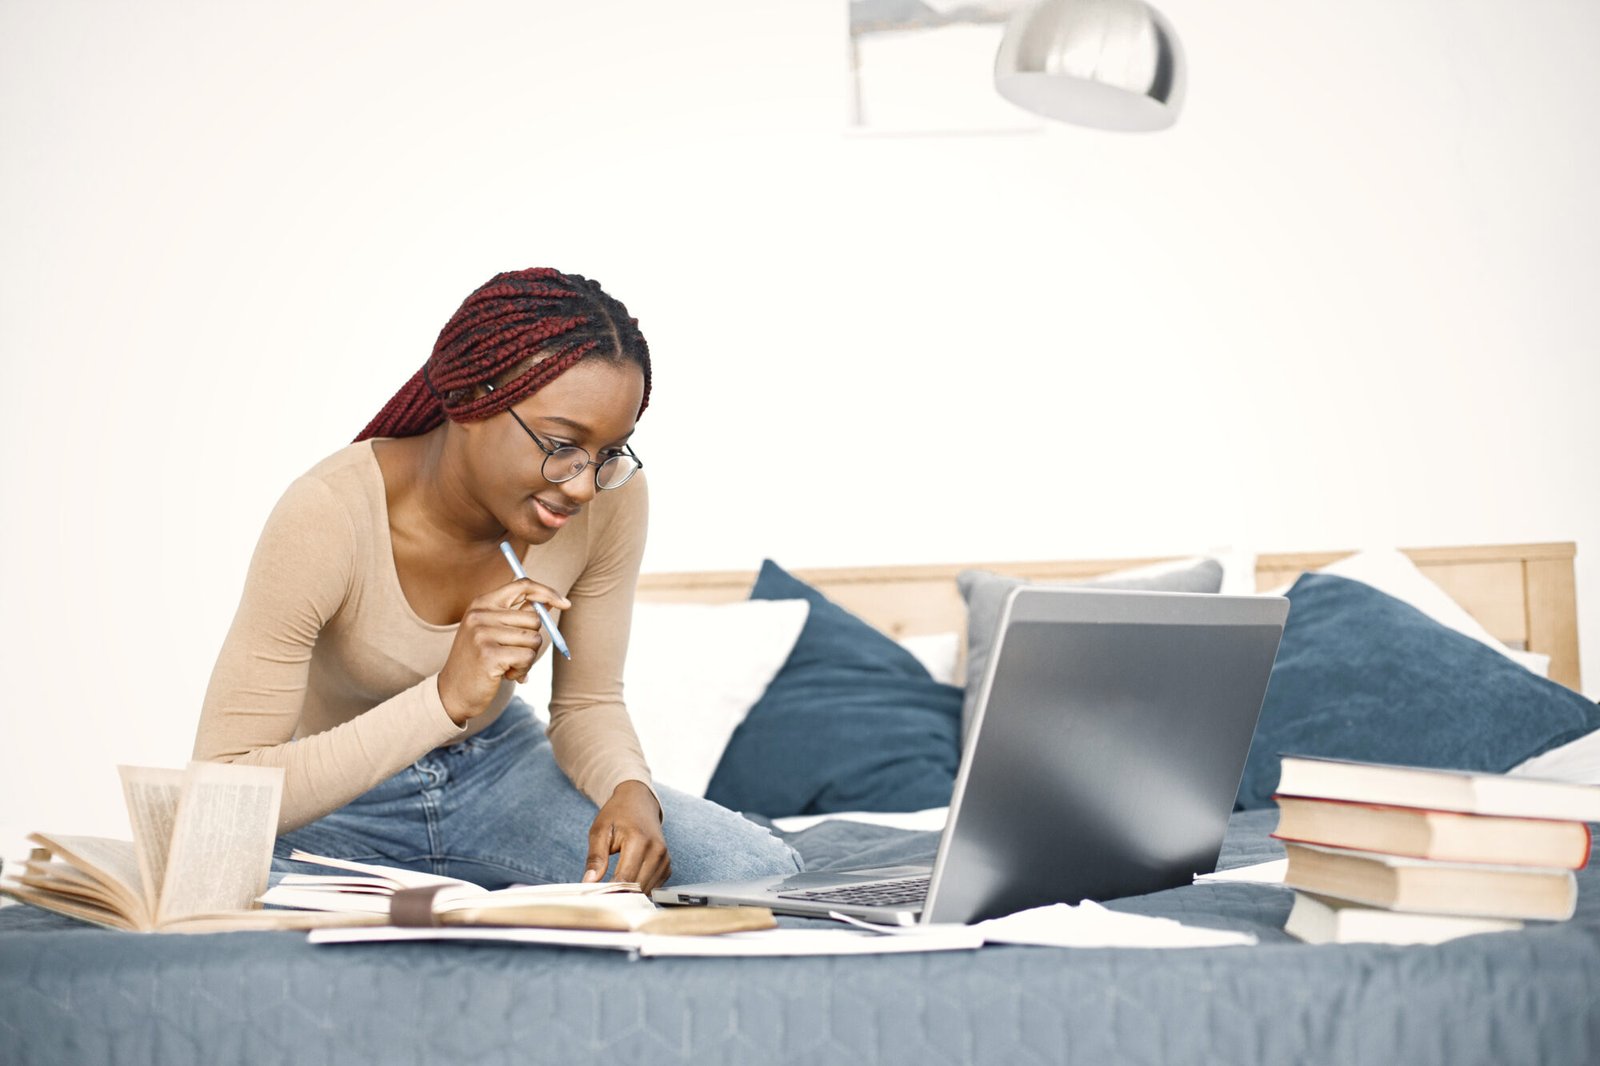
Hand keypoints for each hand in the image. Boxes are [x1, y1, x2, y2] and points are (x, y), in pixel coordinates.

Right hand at [437, 577, 569, 724]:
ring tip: (507, 665)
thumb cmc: (479, 662)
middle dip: (532, 640)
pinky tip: (505, 675)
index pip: (522, 585)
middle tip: (514, 655)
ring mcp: (483, 633)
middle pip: (534, 618)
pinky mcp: (489, 654)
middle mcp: (480, 614)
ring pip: (534, 639)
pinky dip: (523, 669)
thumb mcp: (493, 632)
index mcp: (482, 603)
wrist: (453, 693)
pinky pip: (528, 657)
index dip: (547, 592)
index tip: (565, 604)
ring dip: (527, 658)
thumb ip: (518, 616)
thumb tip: (552, 602)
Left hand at [583, 780, 670, 893]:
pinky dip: (639, 889)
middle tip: (601, 894)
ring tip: (612, 887)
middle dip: (618, 894)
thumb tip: (589, 882)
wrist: (639, 802)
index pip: (625, 878)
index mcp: (639, 841)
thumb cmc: (617, 814)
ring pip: (646, 891)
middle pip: (637, 888)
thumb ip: (595, 858)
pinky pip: (653, 887)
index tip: (595, 896)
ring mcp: (664, 859)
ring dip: (629, 893)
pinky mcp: (667, 866)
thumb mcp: (600, 831)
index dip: (609, 891)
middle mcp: (657, 851)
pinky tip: (627, 881)